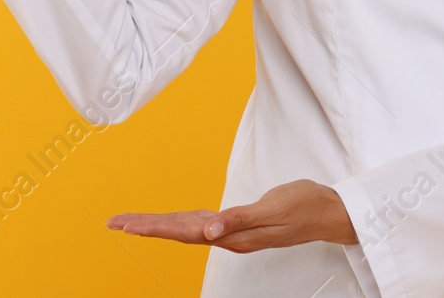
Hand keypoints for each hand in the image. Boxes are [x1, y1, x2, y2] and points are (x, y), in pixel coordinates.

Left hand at [106, 180, 356, 252]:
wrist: (329, 211)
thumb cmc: (304, 207)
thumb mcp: (273, 211)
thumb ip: (240, 220)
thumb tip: (209, 232)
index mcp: (233, 235)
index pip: (183, 232)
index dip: (153, 228)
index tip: (125, 225)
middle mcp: (228, 235)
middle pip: (178, 231)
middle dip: (145, 227)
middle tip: (113, 223)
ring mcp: (233, 230)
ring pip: (187, 227)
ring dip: (159, 224)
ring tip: (131, 223)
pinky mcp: (239, 221)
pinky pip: (201, 221)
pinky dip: (181, 220)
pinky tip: (171, 221)